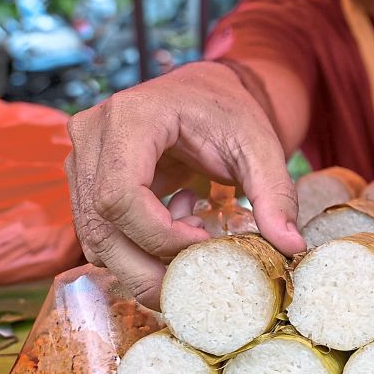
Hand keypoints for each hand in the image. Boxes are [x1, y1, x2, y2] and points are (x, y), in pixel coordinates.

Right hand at [65, 62, 305, 308]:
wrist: (206, 93)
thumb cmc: (230, 112)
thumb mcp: (260, 147)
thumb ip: (275, 194)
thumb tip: (291, 247)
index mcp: (131, 117)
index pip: (121, 195)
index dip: (159, 234)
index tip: (203, 243)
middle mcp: (92, 136)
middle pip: (101, 225)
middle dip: (148, 267)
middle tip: (196, 279)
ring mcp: (81, 159)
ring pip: (96, 239)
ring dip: (144, 262)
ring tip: (196, 241)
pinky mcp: (84, 182)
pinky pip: (100, 235)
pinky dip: (138, 251)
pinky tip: (179, 226)